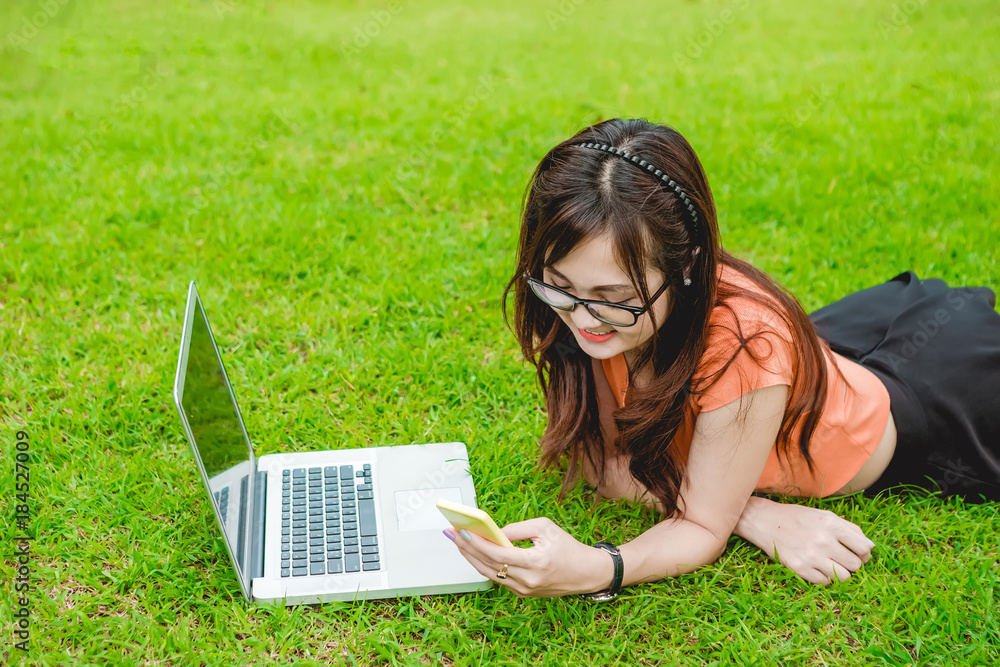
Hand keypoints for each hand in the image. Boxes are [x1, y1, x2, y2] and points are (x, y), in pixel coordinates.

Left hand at [445, 518, 613, 597]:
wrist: (586, 573)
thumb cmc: (567, 547)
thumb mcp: (545, 528)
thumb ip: (517, 529)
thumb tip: (493, 533)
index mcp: (535, 564)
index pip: (498, 555)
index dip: (477, 543)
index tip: (462, 531)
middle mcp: (527, 581)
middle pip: (488, 566)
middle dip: (467, 549)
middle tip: (452, 534)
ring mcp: (523, 590)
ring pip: (490, 574)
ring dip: (471, 558)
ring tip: (458, 542)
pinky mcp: (522, 593)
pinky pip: (498, 578)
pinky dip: (484, 565)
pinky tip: (474, 552)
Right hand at [734, 497, 875, 584]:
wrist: (763, 520)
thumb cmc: (797, 517)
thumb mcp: (824, 515)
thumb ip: (850, 529)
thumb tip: (871, 547)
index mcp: (831, 524)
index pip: (864, 548)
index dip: (864, 554)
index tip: (858, 554)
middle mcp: (823, 540)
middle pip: (855, 565)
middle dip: (851, 564)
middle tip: (841, 560)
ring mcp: (811, 555)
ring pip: (843, 577)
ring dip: (840, 573)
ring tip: (830, 565)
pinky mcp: (799, 568)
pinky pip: (825, 582)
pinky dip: (824, 578)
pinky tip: (816, 567)